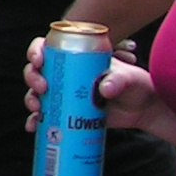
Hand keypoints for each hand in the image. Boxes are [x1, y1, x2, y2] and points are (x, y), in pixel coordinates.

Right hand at [23, 35, 160, 132]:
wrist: (143, 109)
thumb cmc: (136, 85)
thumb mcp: (129, 78)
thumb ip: (118, 80)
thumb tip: (105, 90)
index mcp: (77, 57)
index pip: (48, 48)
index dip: (36, 51)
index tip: (39, 61)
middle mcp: (66, 74)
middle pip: (37, 71)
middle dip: (32, 78)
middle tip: (43, 88)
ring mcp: (66, 94)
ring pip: (38, 93)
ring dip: (31, 99)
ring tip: (38, 109)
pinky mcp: (68, 113)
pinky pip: (46, 116)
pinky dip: (36, 122)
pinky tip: (33, 127)